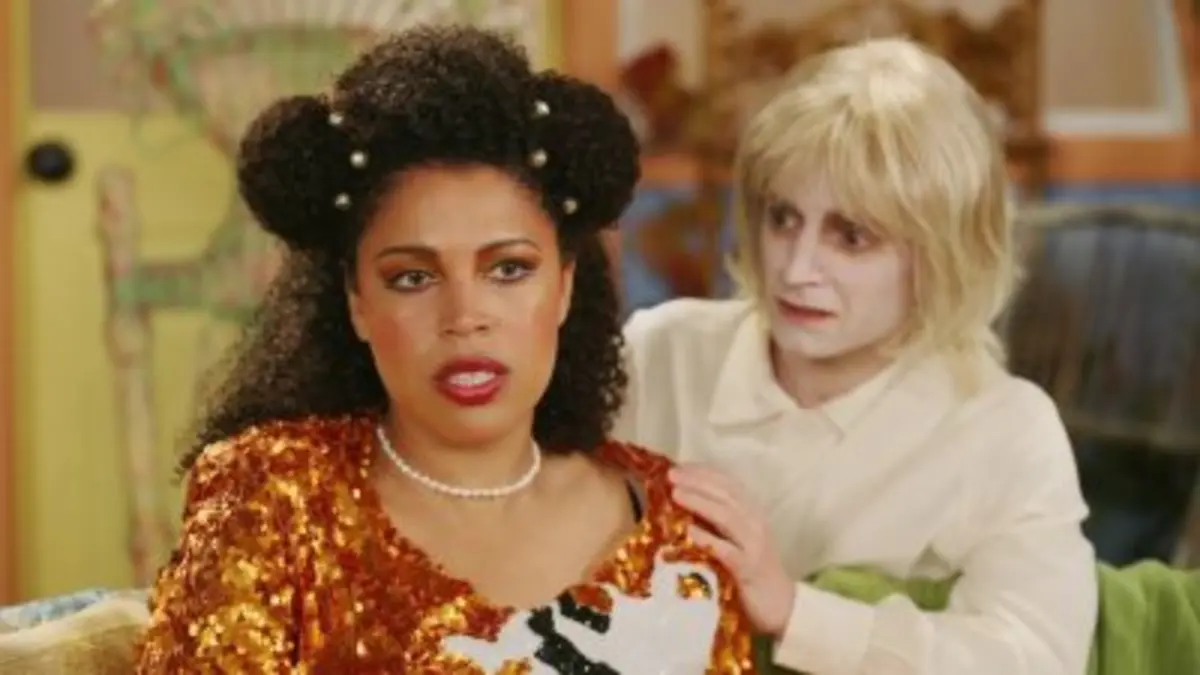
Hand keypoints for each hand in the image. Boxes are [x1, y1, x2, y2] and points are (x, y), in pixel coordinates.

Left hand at [669, 463, 795, 636]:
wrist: (781, 604)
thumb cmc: (752, 569)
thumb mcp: (737, 538)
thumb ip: (717, 521)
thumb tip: (682, 501)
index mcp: (753, 512)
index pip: (729, 483)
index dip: (704, 472)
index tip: (679, 466)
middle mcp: (755, 523)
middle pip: (726, 495)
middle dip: (698, 482)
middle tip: (671, 475)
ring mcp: (754, 545)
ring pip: (727, 516)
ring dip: (700, 502)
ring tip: (676, 494)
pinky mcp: (749, 569)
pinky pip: (726, 550)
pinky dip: (707, 538)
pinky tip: (689, 531)